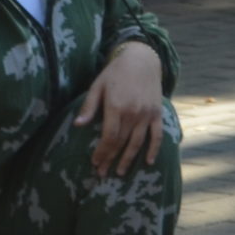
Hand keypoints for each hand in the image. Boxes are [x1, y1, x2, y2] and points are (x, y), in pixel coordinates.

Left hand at [76, 42, 164, 177]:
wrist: (142, 60)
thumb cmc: (115, 73)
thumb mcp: (97, 87)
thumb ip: (89, 107)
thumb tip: (77, 126)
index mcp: (116, 106)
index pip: (109, 136)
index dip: (102, 152)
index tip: (95, 162)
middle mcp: (134, 113)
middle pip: (122, 142)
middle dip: (111, 159)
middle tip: (103, 173)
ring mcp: (147, 115)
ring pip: (138, 143)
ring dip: (129, 159)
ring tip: (121, 172)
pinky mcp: (157, 114)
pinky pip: (157, 136)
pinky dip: (153, 149)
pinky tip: (148, 161)